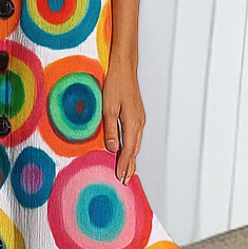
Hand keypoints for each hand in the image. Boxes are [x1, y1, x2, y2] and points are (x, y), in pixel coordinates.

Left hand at [100, 60, 144, 184]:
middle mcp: (139, 123)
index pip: (128, 150)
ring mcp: (139, 118)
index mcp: (132, 123)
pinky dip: (133, 147)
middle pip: (135, 150)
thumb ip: (110, 129)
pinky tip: (128, 149)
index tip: (120, 178)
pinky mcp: (137, 114)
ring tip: (128, 170)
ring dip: (132, 158)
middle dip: (130, 166)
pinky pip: (136, 136)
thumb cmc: (115, 84)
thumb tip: (112, 148)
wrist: (124, 67)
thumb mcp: (107, 107)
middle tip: (125, 181)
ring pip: (137, 143)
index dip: (124, 165)